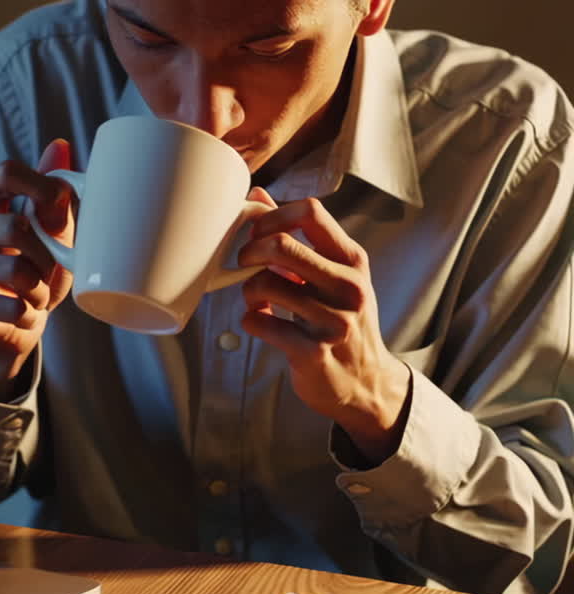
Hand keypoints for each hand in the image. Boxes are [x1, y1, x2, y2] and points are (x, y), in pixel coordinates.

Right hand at [0, 140, 75, 399]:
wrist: (11, 325)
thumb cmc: (31, 271)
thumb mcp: (49, 231)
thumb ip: (52, 193)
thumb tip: (60, 145)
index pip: (7, 172)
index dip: (42, 187)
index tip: (60, 210)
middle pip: (15, 226)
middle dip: (47, 255)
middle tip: (52, 271)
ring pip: (15, 270)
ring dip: (39, 288)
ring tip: (38, 295)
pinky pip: (11, 305)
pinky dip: (29, 313)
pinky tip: (23, 313)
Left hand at [237, 188, 411, 464]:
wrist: (365, 382)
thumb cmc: (341, 320)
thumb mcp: (334, 275)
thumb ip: (299, 237)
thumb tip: (259, 195)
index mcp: (352, 261)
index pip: (310, 212)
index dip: (271, 216)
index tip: (258, 233)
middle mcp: (348, 287)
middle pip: (281, 245)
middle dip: (249, 251)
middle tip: (244, 264)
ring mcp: (332, 321)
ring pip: (264, 285)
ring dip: (248, 291)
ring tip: (258, 299)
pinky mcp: (311, 352)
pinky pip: (258, 322)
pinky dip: (250, 320)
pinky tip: (262, 322)